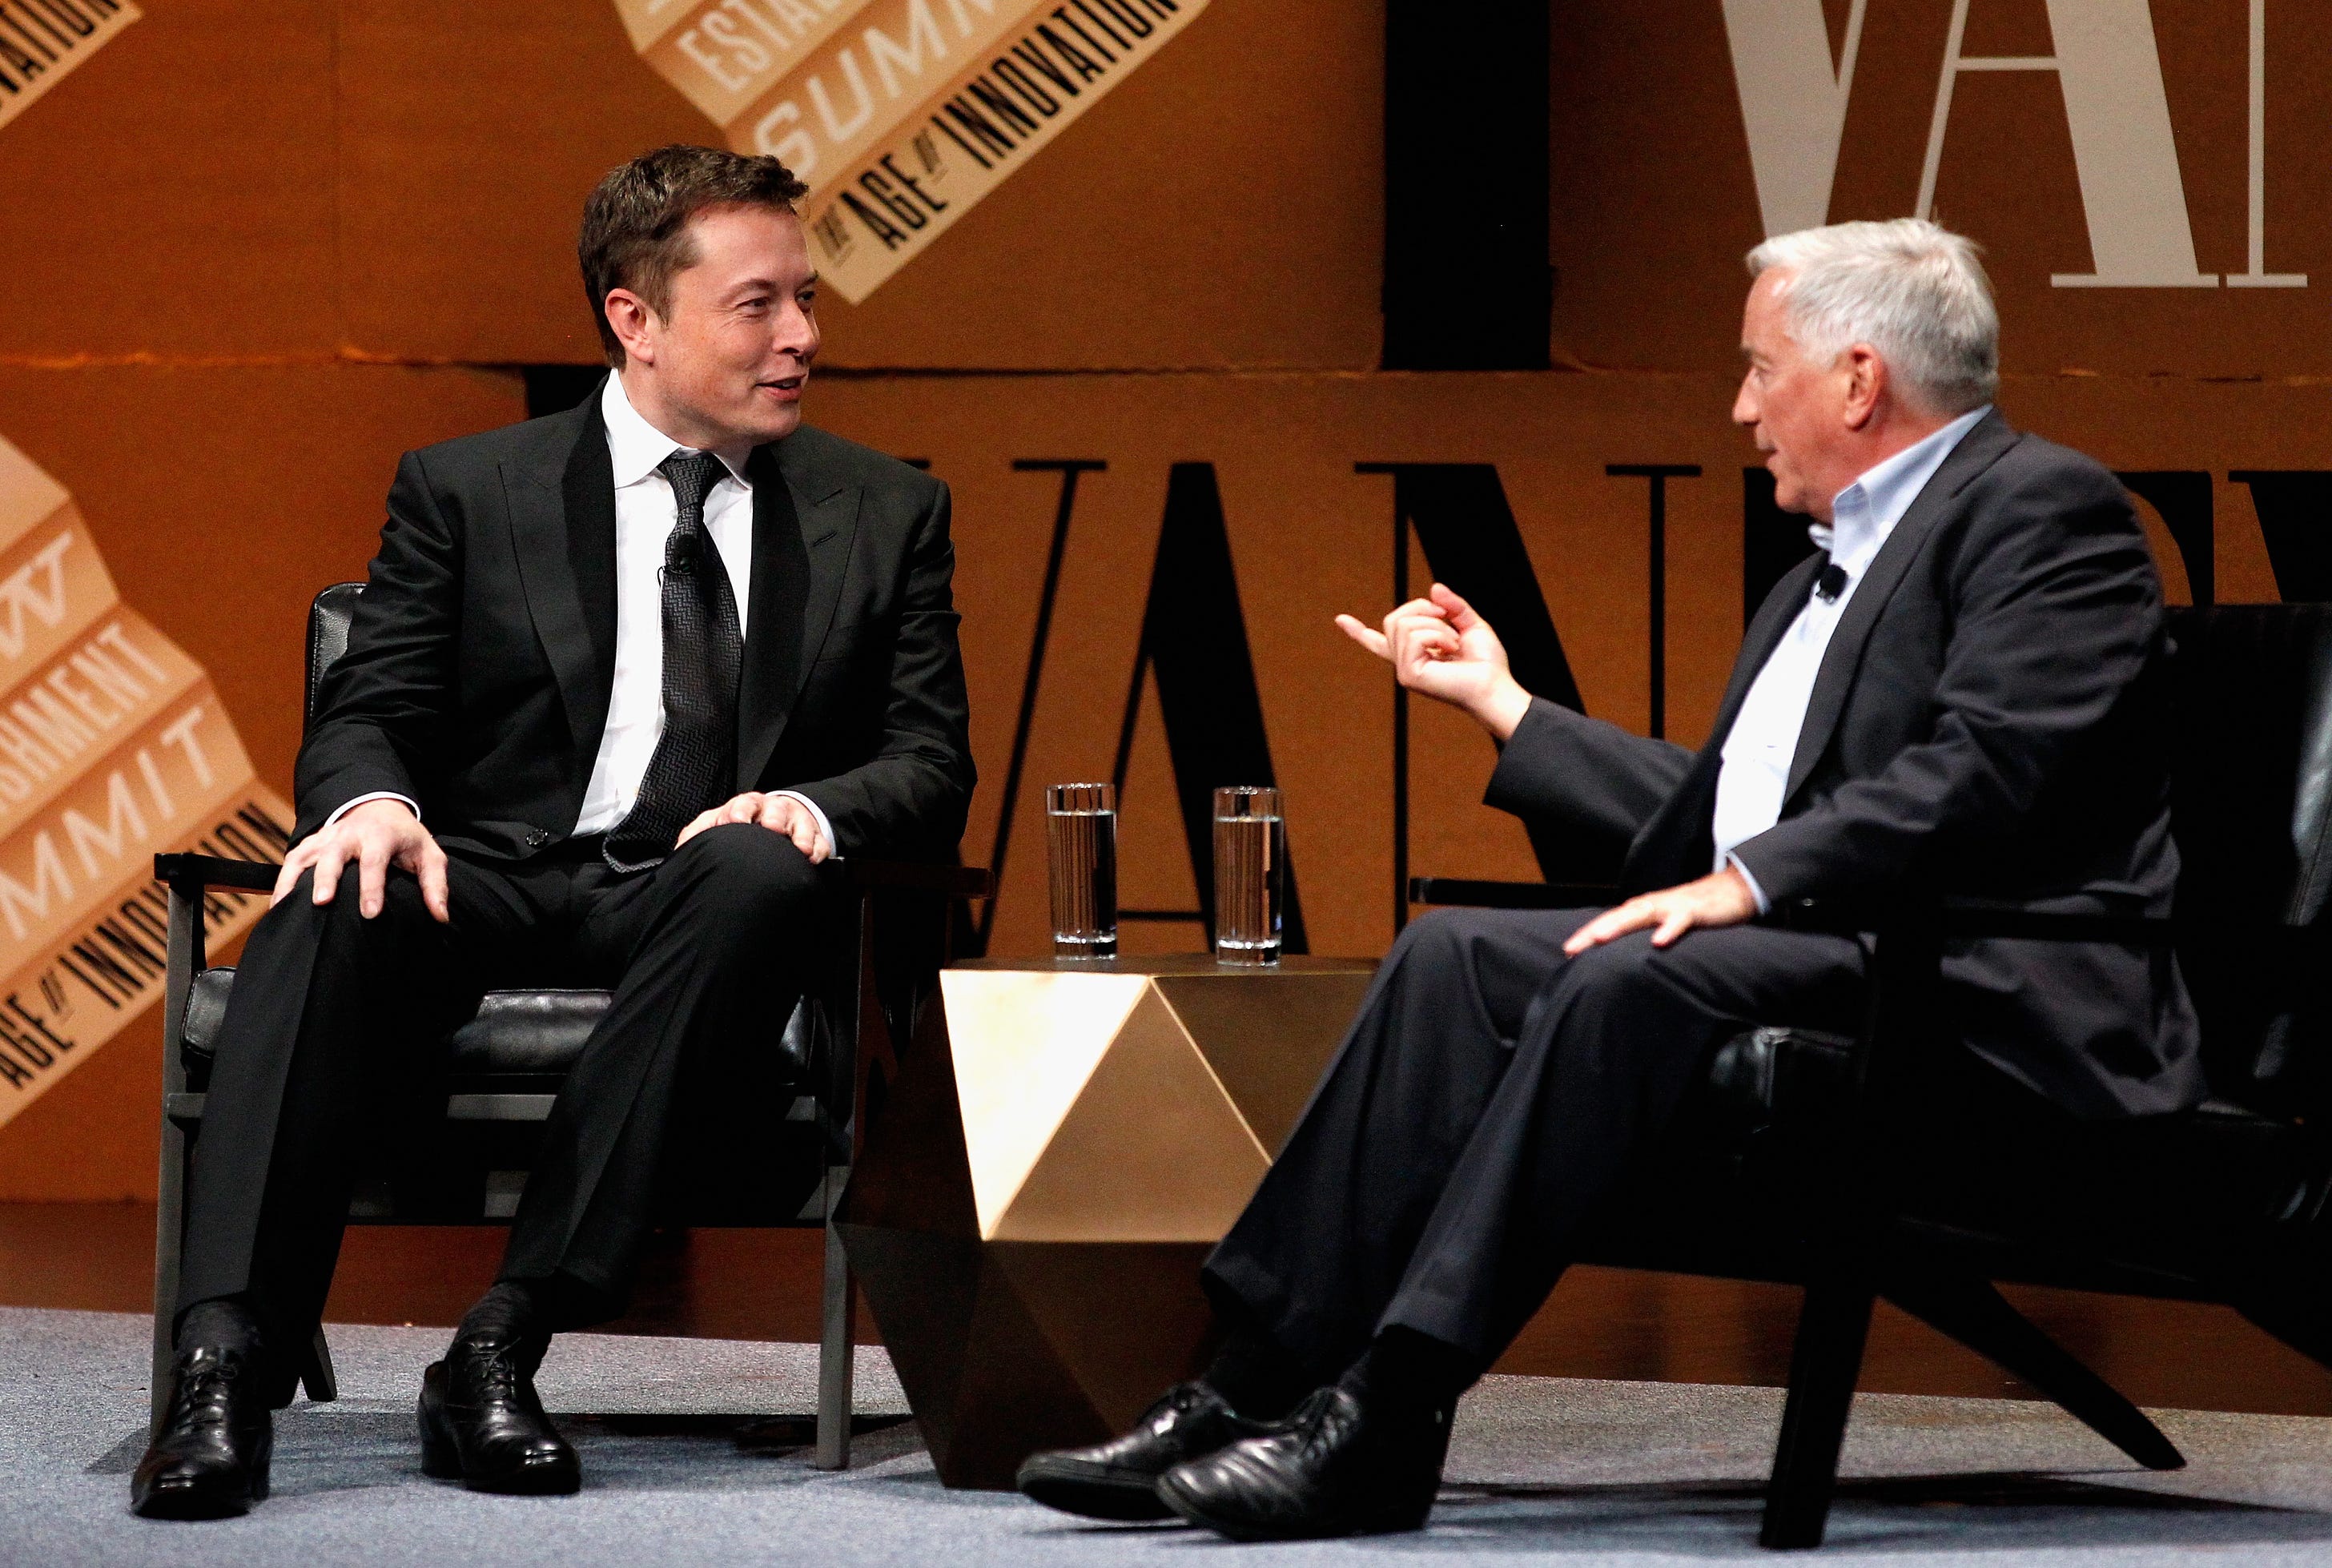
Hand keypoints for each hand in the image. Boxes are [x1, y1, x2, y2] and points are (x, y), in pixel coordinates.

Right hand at [273, 798, 449, 921]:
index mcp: (380, 836)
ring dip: (293, 880)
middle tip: (322, 903)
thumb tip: (441, 917)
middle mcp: (349, 834)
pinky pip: (292, 860)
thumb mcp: (429, 855)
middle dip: (326, 878)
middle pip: (333, 855)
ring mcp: (326, 837)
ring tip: (284, 907)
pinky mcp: (311, 843)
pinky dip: (282, 880)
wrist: (380, 807)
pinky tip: (277, 905)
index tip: (371, 913)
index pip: (375, 861)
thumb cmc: (406, 838)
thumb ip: (435, 885)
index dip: (372, 888)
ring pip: (305, 856)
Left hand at [675, 791, 830, 862]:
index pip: (742, 804)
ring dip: (800, 835)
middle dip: (773, 817)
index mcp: (745, 807)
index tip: (736, 822)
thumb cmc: (737, 832)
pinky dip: (818, 850)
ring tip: (800, 849)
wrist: (771, 828)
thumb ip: (695, 837)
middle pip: (774, 808)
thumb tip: (680, 851)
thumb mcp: (712, 830)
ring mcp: (795, 823)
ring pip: (800, 823)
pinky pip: (819, 842)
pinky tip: (813, 860)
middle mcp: (771, 811)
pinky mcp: (813, 837)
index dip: (739, 812)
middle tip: (771, 829)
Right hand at [1335, 583, 1531, 739]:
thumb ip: (1452, 607)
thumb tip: (1434, 587)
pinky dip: (1438, 634)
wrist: (1494, 685)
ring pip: (1403, 624)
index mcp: (1415, 654)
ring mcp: (1405, 670)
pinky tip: (1451, 649)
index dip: (1358, 632)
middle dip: (1422, 609)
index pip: (1380, 642)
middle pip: (1393, 619)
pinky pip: (1414, 636)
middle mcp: (1405, 663)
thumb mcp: (1471, 625)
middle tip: (1449, 622)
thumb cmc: (1486, 663)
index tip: (1340, 619)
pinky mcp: (1409, 675)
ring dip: (1436, 625)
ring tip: (1454, 643)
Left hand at [1563, 866, 1758, 953]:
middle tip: (1572, 948)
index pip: (1610, 921)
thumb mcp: (1667, 924)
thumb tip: (1626, 957)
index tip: (1567, 952)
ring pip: (1642, 914)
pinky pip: (1680, 920)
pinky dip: (1669, 929)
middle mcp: (1653, 905)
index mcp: (1644, 910)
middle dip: (1593, 932)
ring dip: (1620, 925)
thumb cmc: (1695, 910)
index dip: (1588, 935)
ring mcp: (1673, 906)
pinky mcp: (1695, 911)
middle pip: (1618, 917)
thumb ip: (1648, 935)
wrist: (1734, 890)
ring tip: (1600, 938)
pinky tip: (1658, 942)